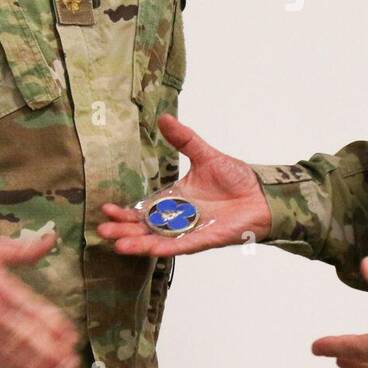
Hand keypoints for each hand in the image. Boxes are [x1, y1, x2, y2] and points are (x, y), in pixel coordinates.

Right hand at [100, 114, 271, 256]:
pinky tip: (147, 250)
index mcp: (175, 200)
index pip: (144, 210)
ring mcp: (190, 231)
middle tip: (103, 230)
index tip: (106, 209)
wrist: (264, 194)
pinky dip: (164, 248)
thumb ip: (184, 140)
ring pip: (158, 241)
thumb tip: (164, 117)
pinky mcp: (204, 239)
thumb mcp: (205, 155)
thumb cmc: (237, 178)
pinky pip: (181, 246)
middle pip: (145, 228)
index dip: (125, 212)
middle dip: (124, 230)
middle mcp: (178, 219)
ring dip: (138, 243)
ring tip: (117, 244)